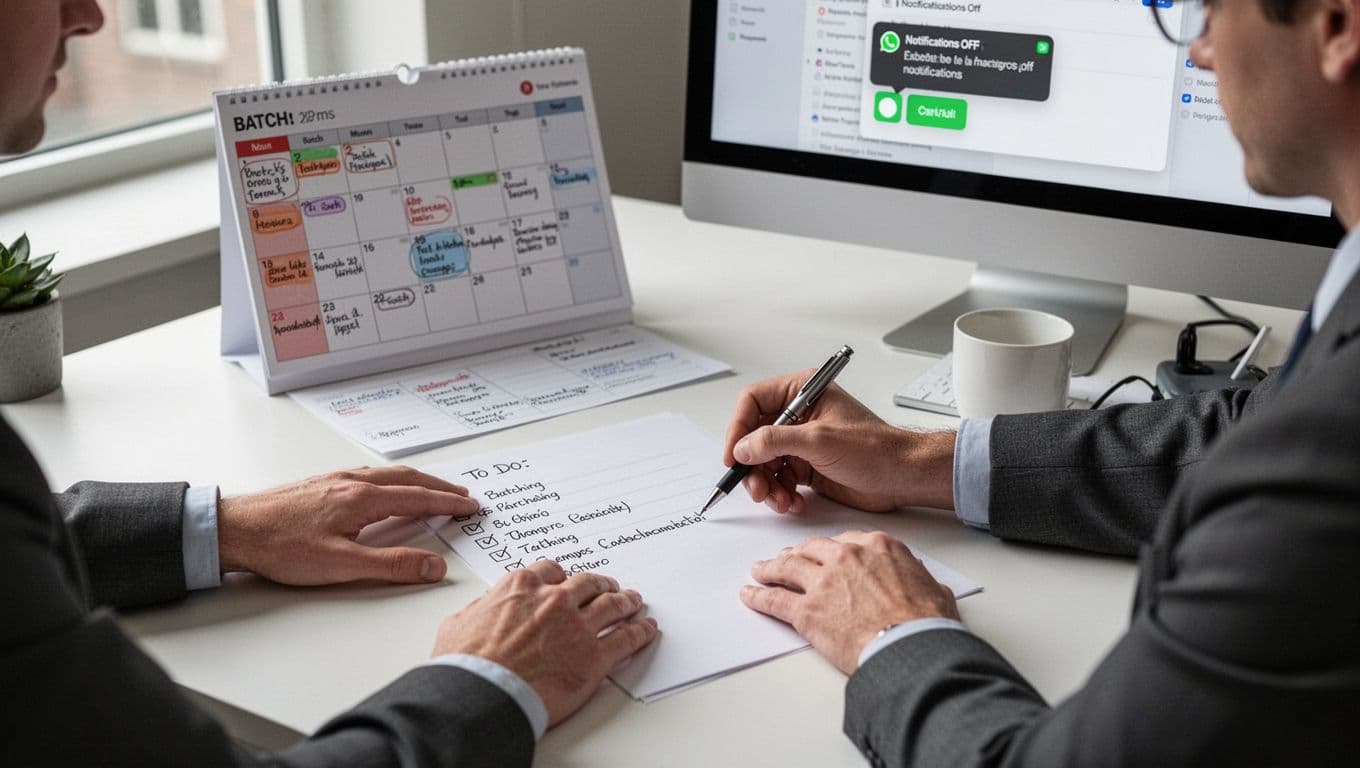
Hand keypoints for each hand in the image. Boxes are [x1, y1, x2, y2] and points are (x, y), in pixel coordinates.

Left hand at [218, 466, 480, 584]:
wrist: (233, 529)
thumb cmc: (280, 547)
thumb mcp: (341, 565)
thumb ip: (392, 565)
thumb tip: (434, 566)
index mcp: (362, 499)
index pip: (418, 499)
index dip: (448, 504)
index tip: (471, 506)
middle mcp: (351, 482)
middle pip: (407, 479)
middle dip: (439, 488)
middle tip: (463, 495)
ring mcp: (334, 480)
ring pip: (387, 474)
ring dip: (417, 481)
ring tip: (433, 489)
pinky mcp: (319, 484)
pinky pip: (368, 475)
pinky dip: (392, 479)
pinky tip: (385, 487)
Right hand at [433, 560, 658, 725]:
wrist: (481, 694)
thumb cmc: (466, 664)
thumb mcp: (459, 623)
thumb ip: (479, 609)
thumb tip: (483, 609)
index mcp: (522, 587)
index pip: (551, 571)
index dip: (562, 577)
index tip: (567, 581)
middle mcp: (554, 600)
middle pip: (587, 584)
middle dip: (600, 585)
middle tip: (608, 587)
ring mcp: (578, 626)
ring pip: (612, 605)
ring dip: (625, 601)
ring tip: (633, 601)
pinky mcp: (594, 657)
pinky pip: (626, 638)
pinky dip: (640, 631)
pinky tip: (647, 628)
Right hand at [724, 371, 954, 513]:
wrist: (902, 477)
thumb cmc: (875, 449)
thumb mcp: (819, 440)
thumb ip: (776, 441)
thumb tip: (743, 447)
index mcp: (802, 392)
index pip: (753, 402)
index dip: (738, 428)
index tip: (734, 456)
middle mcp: (799, 415)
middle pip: (754, 437)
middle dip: (753, 467)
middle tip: (757, 489)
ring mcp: (802, 442)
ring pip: (764, 463)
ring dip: (766, 486)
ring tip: (779, 501)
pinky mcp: (807, 466)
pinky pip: (779, 480)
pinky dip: (780, 494)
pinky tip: (792, 503)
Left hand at [740, 531, 958, 674]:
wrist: (911, 646)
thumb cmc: (926, 623)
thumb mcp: (933, 589)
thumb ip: (918, 580)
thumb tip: (924, 586)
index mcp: (877, 546)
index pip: (845, 541)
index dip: (831, 550)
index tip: (825, 555)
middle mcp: (846, 557)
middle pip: (812, 549)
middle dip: (797, 554)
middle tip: (788, 559)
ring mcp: (823, 582)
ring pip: (787, 567)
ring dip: (770, 568)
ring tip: (759, 571)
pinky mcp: (807, 610)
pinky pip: (775, 600)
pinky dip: (758, 597)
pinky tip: (749, 595)